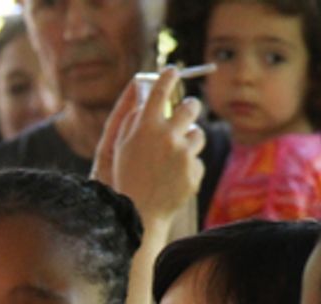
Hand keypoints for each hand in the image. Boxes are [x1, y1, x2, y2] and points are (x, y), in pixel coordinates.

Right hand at [93, 67, 205, 236]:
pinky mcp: (194, 171)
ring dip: (190, 142)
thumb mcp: (121, 146)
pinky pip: (197, 161)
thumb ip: (134, 120)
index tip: (173, 72)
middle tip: (188, 110)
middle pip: (191, 107)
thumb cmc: (126, 177)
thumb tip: (147, 99)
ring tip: (175, 158)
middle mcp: (167, 136)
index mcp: (146, 126)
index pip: (161, 89)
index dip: (169, 77)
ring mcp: (183, 154)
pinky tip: (174, 180)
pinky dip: (188, 168)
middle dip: (190, 107)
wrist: (138, 214)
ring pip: (198, 135)